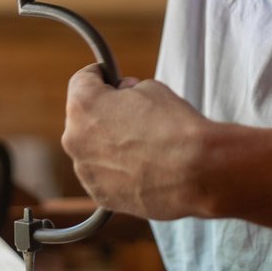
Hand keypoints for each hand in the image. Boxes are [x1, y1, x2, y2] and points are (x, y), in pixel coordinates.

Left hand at [62, 64, 212, 219]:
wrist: (197, 172)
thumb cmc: (175, 127)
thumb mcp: (151, 88)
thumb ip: (127, 91)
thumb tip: (123, 97)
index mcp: (83, 105)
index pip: (81, 81)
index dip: (100, 76)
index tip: (110, 78)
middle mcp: (75, 138)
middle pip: (83, 118)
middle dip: (103, 113)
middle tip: (133, 114)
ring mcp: (85, 171)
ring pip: (92, 149)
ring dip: (109, 144)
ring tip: (143, 146)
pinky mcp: (100, 194)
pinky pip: (103, 175)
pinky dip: (117, 170)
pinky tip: (143, 166)